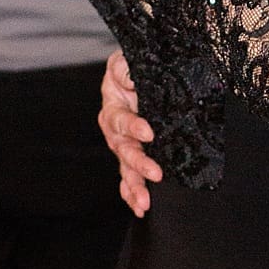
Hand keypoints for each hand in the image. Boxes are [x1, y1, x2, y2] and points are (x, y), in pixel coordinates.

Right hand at [100, 48, 160, 217]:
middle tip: (155, 173)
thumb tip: (130, 80)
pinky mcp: (133, 157)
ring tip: (144, 202)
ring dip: (134, 186)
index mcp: (113, 106)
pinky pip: (129, 178)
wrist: (142, 74)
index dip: (132, 126)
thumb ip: (127, 68)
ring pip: (125, 169)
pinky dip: (132, 194)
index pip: (120, 119)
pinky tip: (140, 208)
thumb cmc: (135, 67)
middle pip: (122, 150)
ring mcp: (124, 146)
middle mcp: (115, 129)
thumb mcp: (128, 60)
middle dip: (138, 163)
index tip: (149, 133)